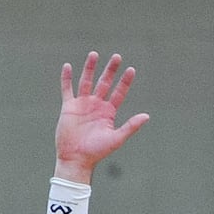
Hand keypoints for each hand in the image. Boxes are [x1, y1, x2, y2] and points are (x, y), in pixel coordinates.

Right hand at [54, 52, 148, 180]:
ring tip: (94, 54)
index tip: (131, 69)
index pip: (119, 92)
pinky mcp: (69, 107)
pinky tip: (68, 66)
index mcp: (108, 112)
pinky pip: (67, 89)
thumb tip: (147, 116)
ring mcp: (82, 104)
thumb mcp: (116, 138)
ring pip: (87, 81)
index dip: (125, 81)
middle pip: (105, 83)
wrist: (76, 159)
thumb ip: (131, 126)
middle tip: (117, 56)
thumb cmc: (97, 152)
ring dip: (90, 68)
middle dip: (110, 70)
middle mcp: (96, 105)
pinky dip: (67, 78)